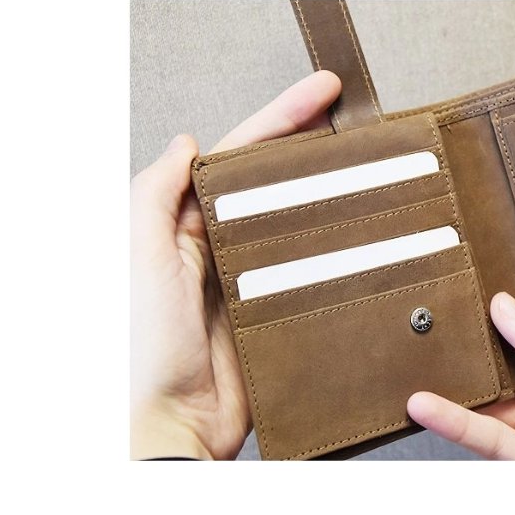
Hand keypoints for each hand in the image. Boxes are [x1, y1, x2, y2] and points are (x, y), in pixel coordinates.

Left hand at [130, 71, 340, 459]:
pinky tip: (369, 232)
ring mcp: (256, 276)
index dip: (281, 118)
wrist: (174, 424)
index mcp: (186, 224)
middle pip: (277, 180)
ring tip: (375, 164)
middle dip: (315, 143)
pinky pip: (318, 269)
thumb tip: (187, 142)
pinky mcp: (282, 309)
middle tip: (359, 118)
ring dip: (334, 192)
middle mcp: (223, 244)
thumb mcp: (140, 256)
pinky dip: (343, 248)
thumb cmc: (143, 345)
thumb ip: (156, 194)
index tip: (322, 90)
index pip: (239, 155)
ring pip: (303, 220)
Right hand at [408, 293, 514, 459]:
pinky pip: (489, 441)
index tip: (456, 296)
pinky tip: (431, 406)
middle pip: (497, 368)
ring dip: (449, 392)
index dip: (490, 318)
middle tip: (420, 330)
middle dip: (461, 353)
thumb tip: (503, 306)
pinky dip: (457, 424)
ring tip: (412, 372)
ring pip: (485, 405)